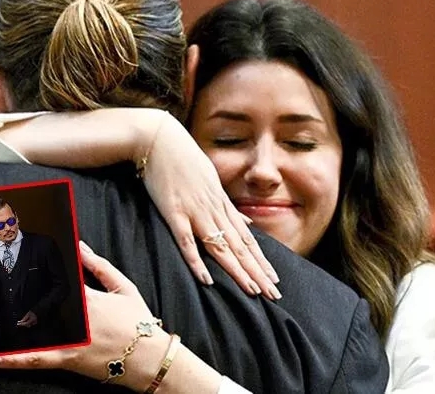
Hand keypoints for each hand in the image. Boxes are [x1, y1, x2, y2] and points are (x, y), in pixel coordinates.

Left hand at [0, 241, 170, 391]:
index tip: (22, 254)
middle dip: (19, 294)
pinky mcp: (68, 360)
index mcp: (89, 297)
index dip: (40, 268)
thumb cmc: (139, 323)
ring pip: (33, 331)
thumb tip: (80, 246)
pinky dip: (15, 359)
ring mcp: (71, 341)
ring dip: (9, 326)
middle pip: (40, 302)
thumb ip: (99, 266)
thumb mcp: (124, 287)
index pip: (59, 278)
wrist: (149, 359)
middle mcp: (76, 318)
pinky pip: (37, 360)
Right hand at [139, 115, 280, 298]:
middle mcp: (214, 210)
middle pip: (239, 247)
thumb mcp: (213, 180)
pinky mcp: (174, 212)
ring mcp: (195, 212)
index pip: (247, 239)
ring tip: (252, 291)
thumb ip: (229, 206)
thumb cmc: (184, 159)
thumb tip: (247, 223)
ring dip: (237, 271)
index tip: (274, 280)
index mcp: (222, 204)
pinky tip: (206, 279)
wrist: (160, 139)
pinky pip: (186, 241)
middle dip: (257, 272)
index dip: (261, 261)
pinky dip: (196, 261)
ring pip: (220, 247)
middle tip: (274, 295)